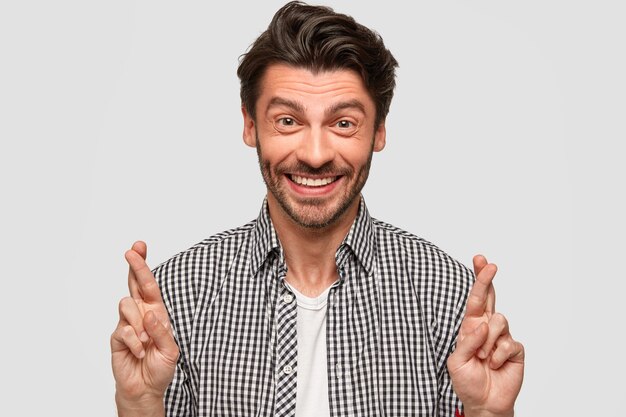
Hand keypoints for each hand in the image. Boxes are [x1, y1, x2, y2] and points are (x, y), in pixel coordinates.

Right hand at [111, 241, 178, 412]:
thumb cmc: (160, 367)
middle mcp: (141, 314)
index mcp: (156, 312)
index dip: (143, 266)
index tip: (139, 247)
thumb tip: (150, 314)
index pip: (149, 285)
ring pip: (127, 305)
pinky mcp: (117, 337)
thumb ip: (162, 331)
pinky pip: (124, 330)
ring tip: (146, 341)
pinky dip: (135, 342)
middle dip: (134, 266)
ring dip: (139, 323)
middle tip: (131, 251)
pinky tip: (140, 352)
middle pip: (134, 284)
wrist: (145, 388)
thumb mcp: (170, 350)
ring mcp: (127, 324)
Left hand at [447, 255, 524, 416]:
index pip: (475, 299)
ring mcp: (502, 337)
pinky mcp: (515, 350)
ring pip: (499, 321)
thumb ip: (467, 342)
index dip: (478, 279)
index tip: (480, 260)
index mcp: (471, 326)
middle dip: (487, 279)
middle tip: (490, 265)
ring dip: (487, 341)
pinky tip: (494, 365)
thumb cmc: (467, 381)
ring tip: (482, 357)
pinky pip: (509, 343)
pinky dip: (498, 355)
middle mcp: (487, 328)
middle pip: (491, 298)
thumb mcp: (457, 362)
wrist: (484, 403)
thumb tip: (482, 325)